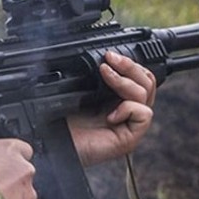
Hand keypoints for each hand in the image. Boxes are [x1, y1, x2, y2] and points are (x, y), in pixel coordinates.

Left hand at [68, 51, 155, 166]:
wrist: (51, 143)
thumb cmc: (60, 121)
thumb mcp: (78, 91)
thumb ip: (94, 77)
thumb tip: (105, 58)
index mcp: (117, 99)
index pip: (139, 76)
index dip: (130, 63)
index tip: (109, 54)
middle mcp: (126, 112)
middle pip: (147, 82)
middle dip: (130, 66)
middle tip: (110, 59)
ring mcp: (129, 126)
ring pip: (146, 95)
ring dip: (125, 81)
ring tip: (106, 76)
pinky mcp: (129, 139)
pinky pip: (144, 114)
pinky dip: (128, 108)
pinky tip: (109, 115)